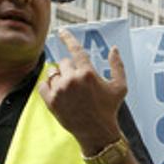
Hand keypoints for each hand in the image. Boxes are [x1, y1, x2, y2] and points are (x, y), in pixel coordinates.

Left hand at [38, 28, 125, 153]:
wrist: (96, 132)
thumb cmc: (109, 109)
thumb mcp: (120, 87)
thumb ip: (117, 65)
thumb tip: (114, 48)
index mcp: (87, 73)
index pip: (75, 50)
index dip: (68, 38)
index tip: (61, 32)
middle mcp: (72, 80)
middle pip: (64, 62)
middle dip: (70, 68)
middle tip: (78, 82)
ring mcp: (59, 90)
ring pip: (53, 73)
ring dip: (60, 77)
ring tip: (70, 90)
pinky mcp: (50, 101)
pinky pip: (43, 84)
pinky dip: (48, 86)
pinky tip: (57, 92)